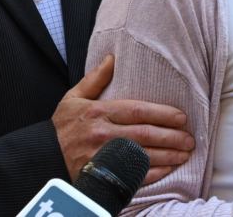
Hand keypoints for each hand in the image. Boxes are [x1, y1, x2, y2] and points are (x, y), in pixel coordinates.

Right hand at [53, 55, 193, 183]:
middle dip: (171, 137)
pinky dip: (153, 173)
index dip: (163, 114)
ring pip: (143, 156)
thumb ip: (96, 78)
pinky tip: (168, 169)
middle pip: (145, 134)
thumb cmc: (61, 127)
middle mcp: (103, 134)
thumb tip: (112, 58)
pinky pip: (132, 175)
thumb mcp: (74, 97)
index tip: (182, 117)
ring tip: (185, 153)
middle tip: (190, 138)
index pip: (138, 111)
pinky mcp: (102, 174)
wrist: (42, 157)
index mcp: (99, 112)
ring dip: (168, 155)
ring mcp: (103, 156)